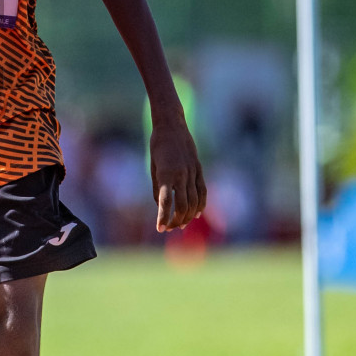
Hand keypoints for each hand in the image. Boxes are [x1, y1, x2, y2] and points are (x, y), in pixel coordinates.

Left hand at [149, 102, 206, 232]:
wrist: (172, 125)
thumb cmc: (157, 146)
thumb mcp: (153, 167)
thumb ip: (158, 187)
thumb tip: (162, 205)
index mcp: (166, 174)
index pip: (165, 202)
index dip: (163, 217)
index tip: (160, 229)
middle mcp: (181, 174)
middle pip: (182, 205)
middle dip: (176, 220)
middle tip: (169, 228)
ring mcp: (192, 172)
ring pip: (194, 201)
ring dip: (188, 215)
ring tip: (181, 224)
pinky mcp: (199, 169)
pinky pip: (202, 191)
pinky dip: (201, 204)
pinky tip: (196, 213)